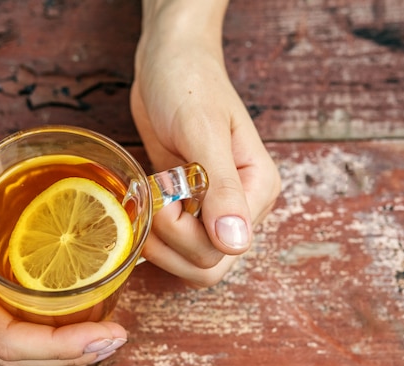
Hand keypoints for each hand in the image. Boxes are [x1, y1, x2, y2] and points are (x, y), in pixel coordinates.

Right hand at [0, 126, 127, 365]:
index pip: (4, 342)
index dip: (57, 349)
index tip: (103, 338)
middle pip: (16, 353)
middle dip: (69, 355)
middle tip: (115, 340)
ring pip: (21, 346)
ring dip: (64, 352)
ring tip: (107, 339)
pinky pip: (22, 322)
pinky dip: (55, 332)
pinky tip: (84, 323)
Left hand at [130, 29, 280, 286]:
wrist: (168, 64)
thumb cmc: (188, 85)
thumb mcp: (203, 131)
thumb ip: (222, 188)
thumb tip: (236, 244)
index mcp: (257, 189)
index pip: (226, 248)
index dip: (185, 231)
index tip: (167, 188)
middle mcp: (242, 207)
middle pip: (209, 264)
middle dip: (171, 242)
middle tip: (154, 198)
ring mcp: (214, 210)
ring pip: (190, 263)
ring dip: (160, 244)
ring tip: (148, 200)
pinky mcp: (190, 207)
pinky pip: (175, 245)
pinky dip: (154, 236)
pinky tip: (145, 204)